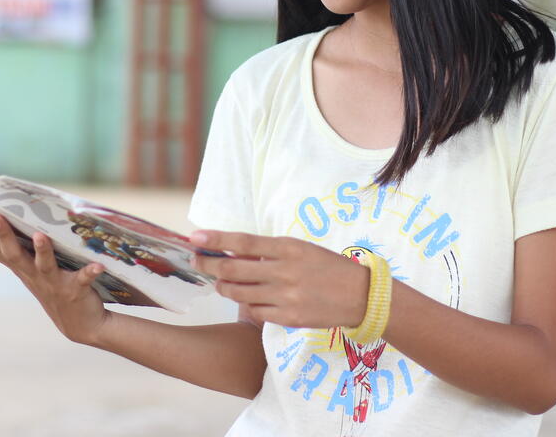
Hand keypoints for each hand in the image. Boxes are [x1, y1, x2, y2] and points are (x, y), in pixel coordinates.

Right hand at [0, 209, 109, 345]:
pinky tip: (98, 265)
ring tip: (38, 235)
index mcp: (19, 266)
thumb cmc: (49, 286)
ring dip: (42, 250)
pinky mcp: (75, 289)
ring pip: (44, 265)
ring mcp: (53, 283)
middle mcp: (32, 274)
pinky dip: (89, 272)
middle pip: (13, 253)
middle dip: (2, 235)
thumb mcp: (20, 268)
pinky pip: (83, 279)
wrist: (79, 324)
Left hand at [190, 231, 369, 329]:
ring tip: (220, 282)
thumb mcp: (301, 249)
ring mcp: (285, 297)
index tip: (195, 238)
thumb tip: (234, 251)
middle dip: (209, 264)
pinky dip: (246, 304)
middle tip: (197, 261)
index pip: (242, 241)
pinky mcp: (288, 318)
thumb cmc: (328, 268)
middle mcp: (284, 271)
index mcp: (288, 248)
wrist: (361, 296)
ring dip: (224, 286)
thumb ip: (270, 251)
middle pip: (233, 269)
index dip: (215, 239)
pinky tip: (247, 299)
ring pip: (239, 293)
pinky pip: (254, 312)